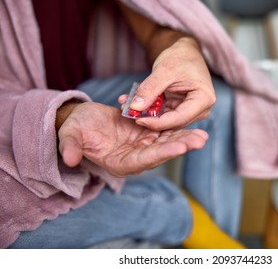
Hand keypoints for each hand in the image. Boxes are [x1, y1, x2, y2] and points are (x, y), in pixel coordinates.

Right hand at [57, 102, 207, 175]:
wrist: (83, 118)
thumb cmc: (76, 128)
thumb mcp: (71, 135)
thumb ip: (70, 147)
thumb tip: (69, 159)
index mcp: (120, 163)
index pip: (144, 160)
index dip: (161, 153)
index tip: (180, 147)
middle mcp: (135, 157)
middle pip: (161, 153)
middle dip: (180, 146)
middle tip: (200, 140)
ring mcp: (142, 146)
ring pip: (166, 142)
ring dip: (184, 138)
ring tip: (203, 135)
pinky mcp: (145, 134)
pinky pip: (163, 130)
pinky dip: (176, 127)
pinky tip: (193, 123)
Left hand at [118, 37, 215, 130]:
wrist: (184, 51)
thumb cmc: (180, 56)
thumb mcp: (164, 70)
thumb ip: (150, 89)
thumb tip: (134, 108)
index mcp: (204, 99)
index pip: (179, 118)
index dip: (158, 122)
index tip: (138, 120)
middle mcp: (201, 109)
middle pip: (173, 122)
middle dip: (149, 118)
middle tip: (127, 112)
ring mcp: (192, 111)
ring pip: (166, 120)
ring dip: (146, 114)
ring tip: (126, 104)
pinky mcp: (181, 110)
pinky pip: (163, 114)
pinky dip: (148, 109)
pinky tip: (132, 102)